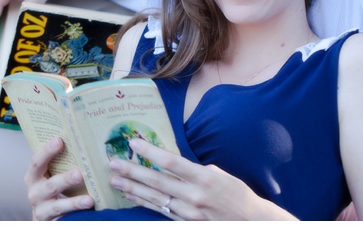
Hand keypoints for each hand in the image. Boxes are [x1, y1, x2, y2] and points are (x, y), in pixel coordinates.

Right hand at [25, 137, 93, 220]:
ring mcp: (41, 209)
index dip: (47, 151)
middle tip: (80, 173)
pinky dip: (76, 214)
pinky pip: (64, 218)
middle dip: (65, 179)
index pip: (37, 162)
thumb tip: (82, 136)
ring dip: (73, 202)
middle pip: (50, 185)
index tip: (60, 140)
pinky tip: (89, 208)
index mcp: (34, 176)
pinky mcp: (49, 221)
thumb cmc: (53, 186)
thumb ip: (61, 160)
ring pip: (57, 206)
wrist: (46, 214)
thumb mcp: (52, 172)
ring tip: (89, 200)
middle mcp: (35, 192)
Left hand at [109, 138, 295, 220]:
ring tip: (115, 180)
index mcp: (204, 178)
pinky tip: (132, 196)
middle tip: (113, 163)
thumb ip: (197, 170)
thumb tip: (174, 164)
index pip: (171, 163)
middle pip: (157, 181)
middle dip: (133, 172)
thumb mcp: (220, 175)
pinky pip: (160, 210)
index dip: (151, 152)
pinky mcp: (184, 223)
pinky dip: (144, 202)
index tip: (134, 143)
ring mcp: (187, 212)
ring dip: (133, 189)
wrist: (249, 221)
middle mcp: (193, 196)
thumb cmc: (236, 194)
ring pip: (154, 198)